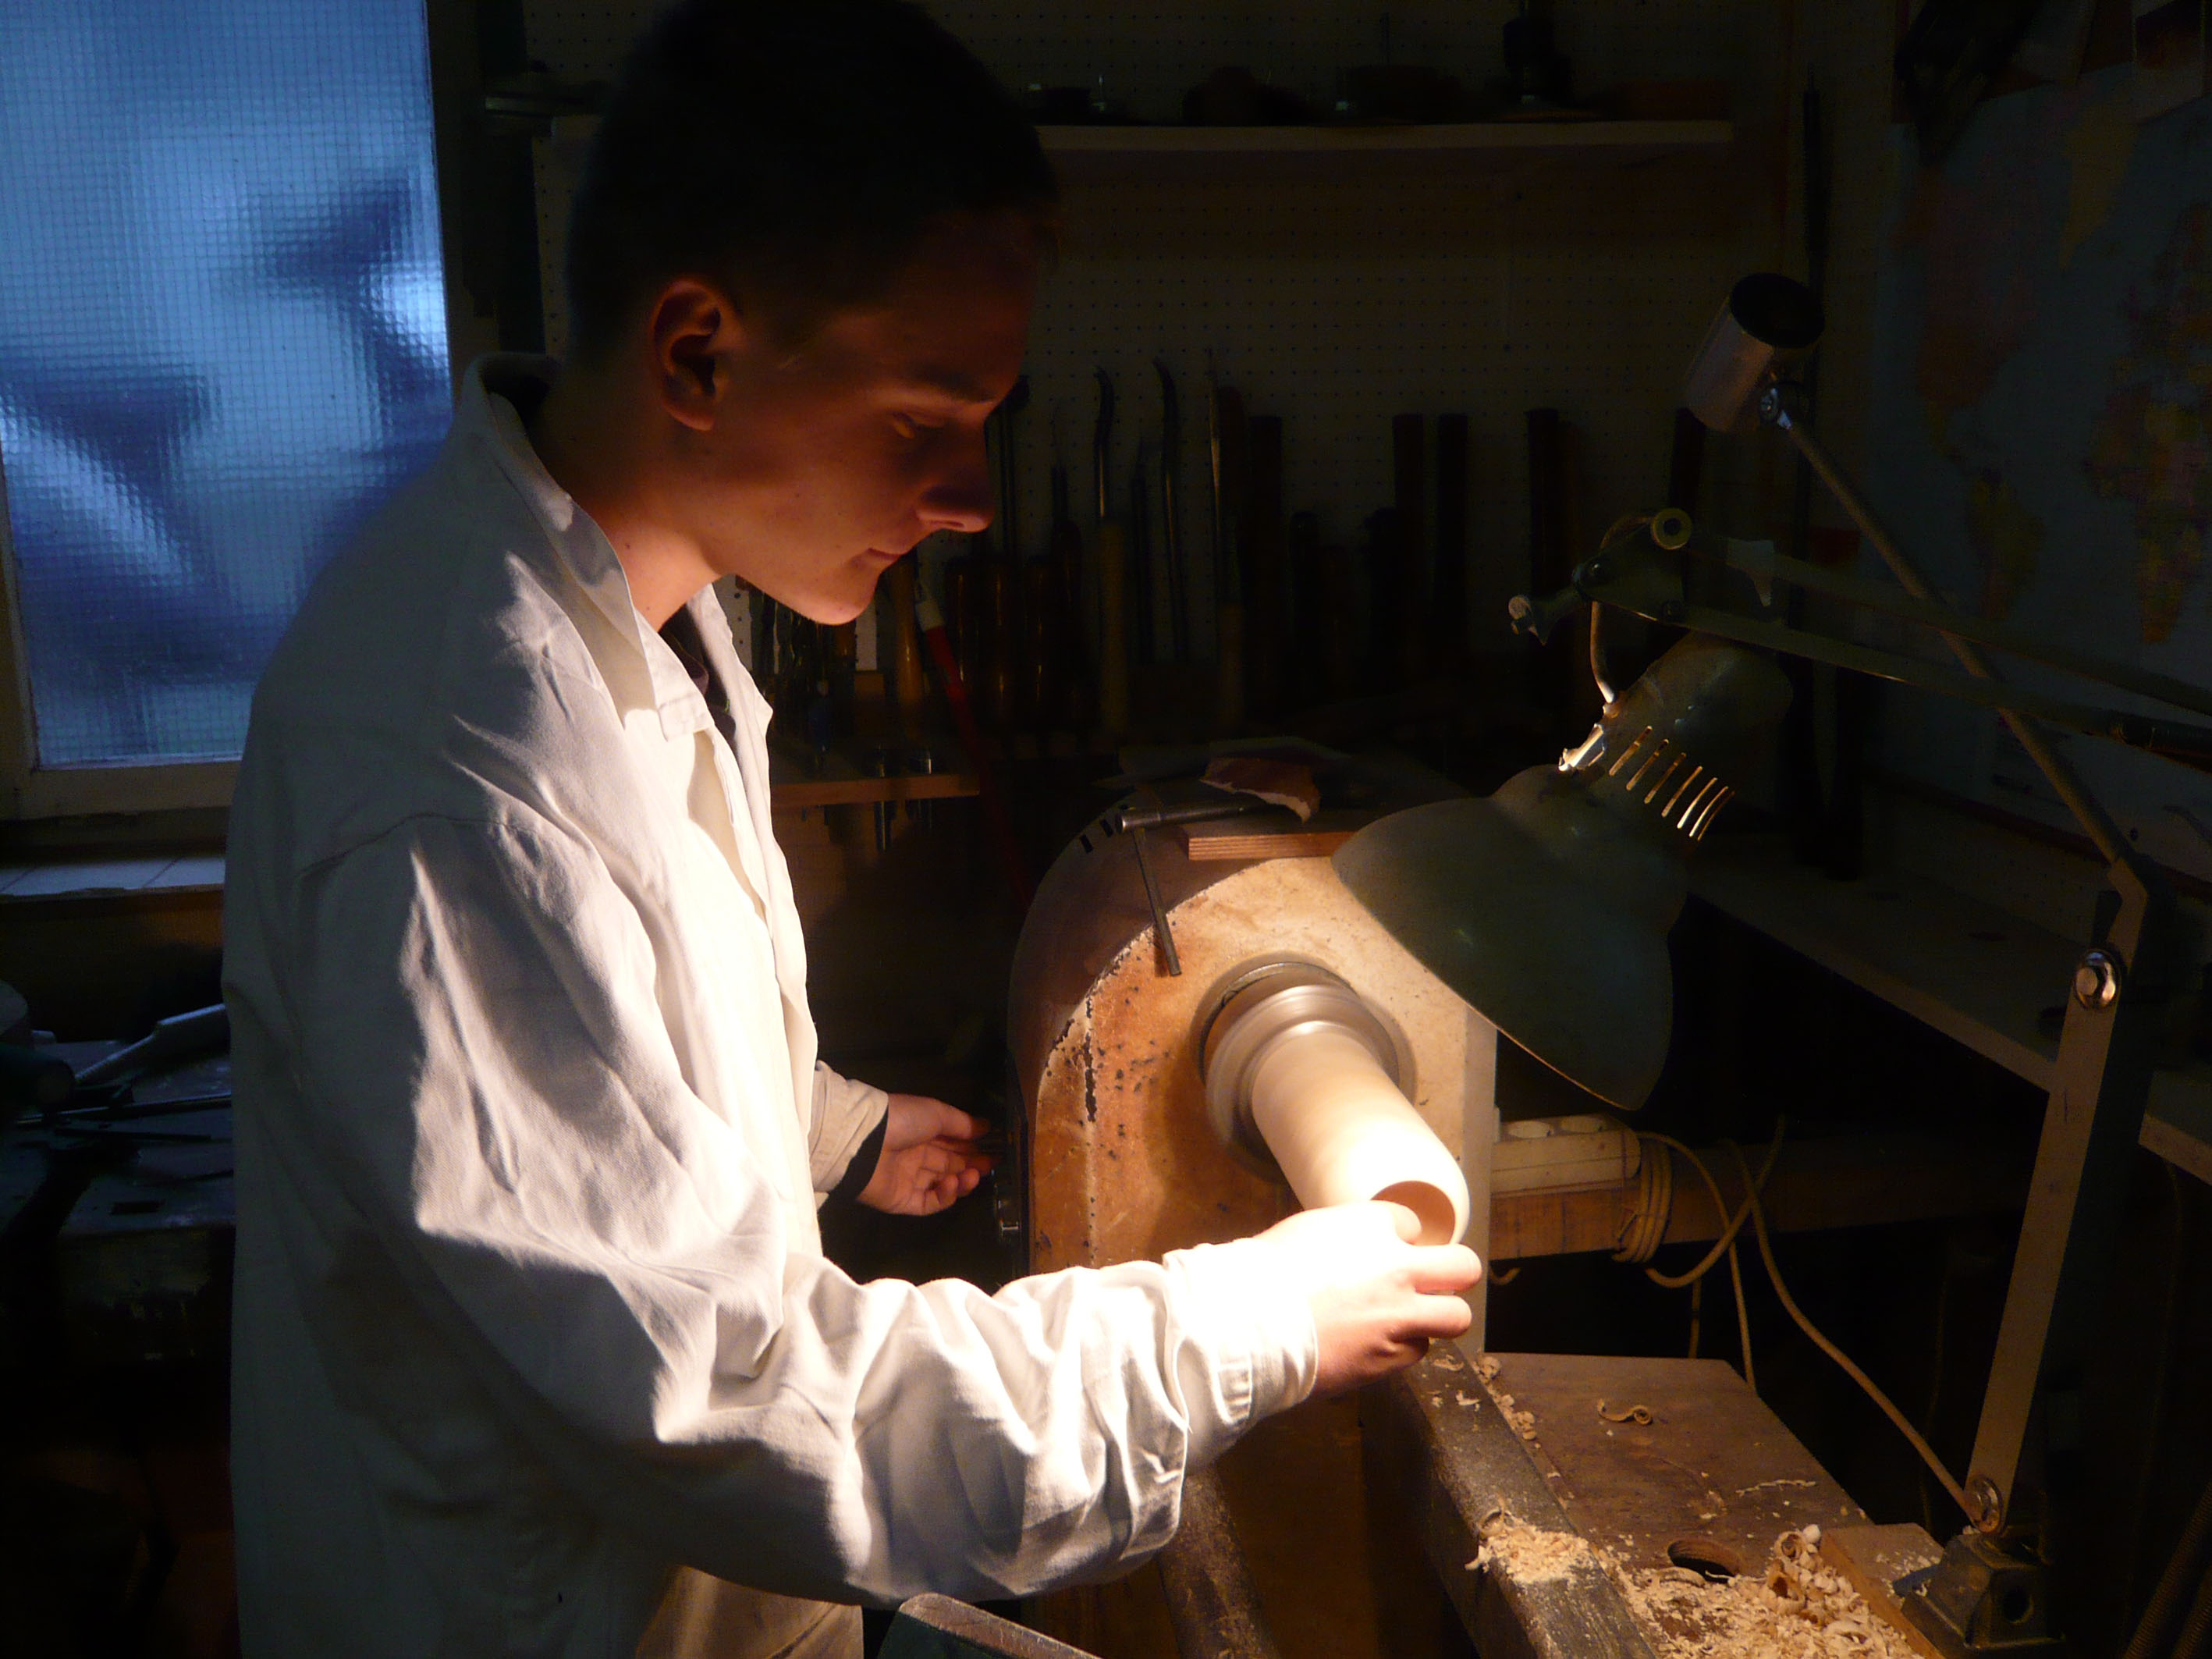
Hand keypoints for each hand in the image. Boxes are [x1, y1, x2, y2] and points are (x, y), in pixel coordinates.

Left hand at [858, 1095, 993, 1216]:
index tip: (995, 1150)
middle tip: (991, 1165)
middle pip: (950, 1165)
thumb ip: (962, 1124)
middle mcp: (917, 1157)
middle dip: (973, 1165)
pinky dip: (945, 1196)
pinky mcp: (903, 1202)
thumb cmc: (902, 1120)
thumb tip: (987, 1127)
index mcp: (922, 1133)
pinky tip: (953, 1183)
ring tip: (972, 1175)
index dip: (974, 1148)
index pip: (952, 1144)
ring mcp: (910, 1180)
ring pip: (943, 1185)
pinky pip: (930, 1203)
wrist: (865, 1141)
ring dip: (962, 1181)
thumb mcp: (936, 1113)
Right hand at [1245, 1202, 1480, 1396]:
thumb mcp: (1308, 1231)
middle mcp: (1398, 1268)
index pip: (1412, 1224)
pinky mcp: (1392, 1357)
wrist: (1251, 1324)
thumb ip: (1347, 1236)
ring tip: (1413, 1320)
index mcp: (1372, 1225)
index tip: (1389, 1251)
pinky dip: (1402, 1347)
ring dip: (1437, 1317)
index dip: (1401, 1239)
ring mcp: (1400, 1315)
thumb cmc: (1265, 1274)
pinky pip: (1418, 1351)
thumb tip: (1360, 1251)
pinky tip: (1377, 1344)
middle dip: (1454, 1273)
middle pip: (1464, 1267)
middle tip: (1437, 1281)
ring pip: (1455, 1317)